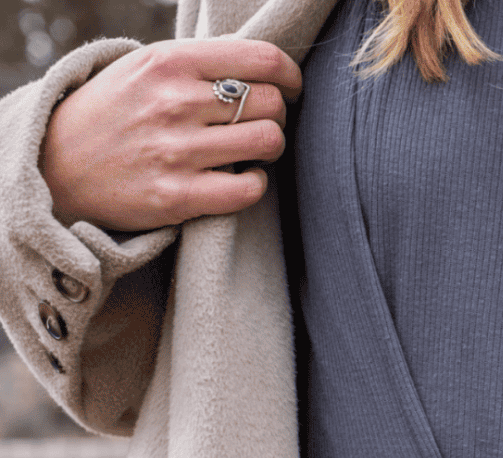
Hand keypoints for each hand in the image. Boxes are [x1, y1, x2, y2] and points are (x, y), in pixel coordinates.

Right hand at [40, 39, 301, 230]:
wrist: (56, 166)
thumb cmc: (114, 114)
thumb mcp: (146, 68)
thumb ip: (199, 65)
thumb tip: (262, 68)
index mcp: (170, 61)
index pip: (263, 59)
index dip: (290, 77)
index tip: (289, 89)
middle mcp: (174, 102)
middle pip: (272, 103)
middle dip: (277, 115)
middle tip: (259, 125)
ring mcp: (176, 151)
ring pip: (268, 142)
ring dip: (270, 150)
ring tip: (252, 152)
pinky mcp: (178, 197)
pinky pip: (249, 188)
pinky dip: (255, 184)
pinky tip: (239, 179)